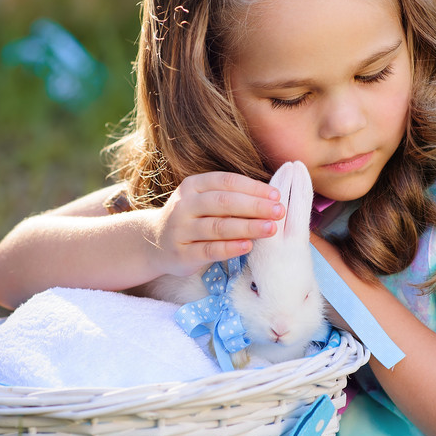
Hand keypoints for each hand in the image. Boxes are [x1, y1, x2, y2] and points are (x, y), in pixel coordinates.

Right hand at [146, 171, 284, 277]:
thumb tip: (272, 196)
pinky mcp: (182, 254)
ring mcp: (181, 230)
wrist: (155, 243)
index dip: (253, 187)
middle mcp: (184, 205)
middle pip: (224, 202)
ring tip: (271, 228)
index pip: (226, 182)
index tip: (277, 195)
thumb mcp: (204, 200)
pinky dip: (230, 248)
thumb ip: (231, 196)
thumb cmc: (192, 219)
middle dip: (255, 206)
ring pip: (217, 226)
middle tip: (279, 211)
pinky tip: (248, 246)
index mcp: (193, 186)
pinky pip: (208, 250)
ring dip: (247, 227)